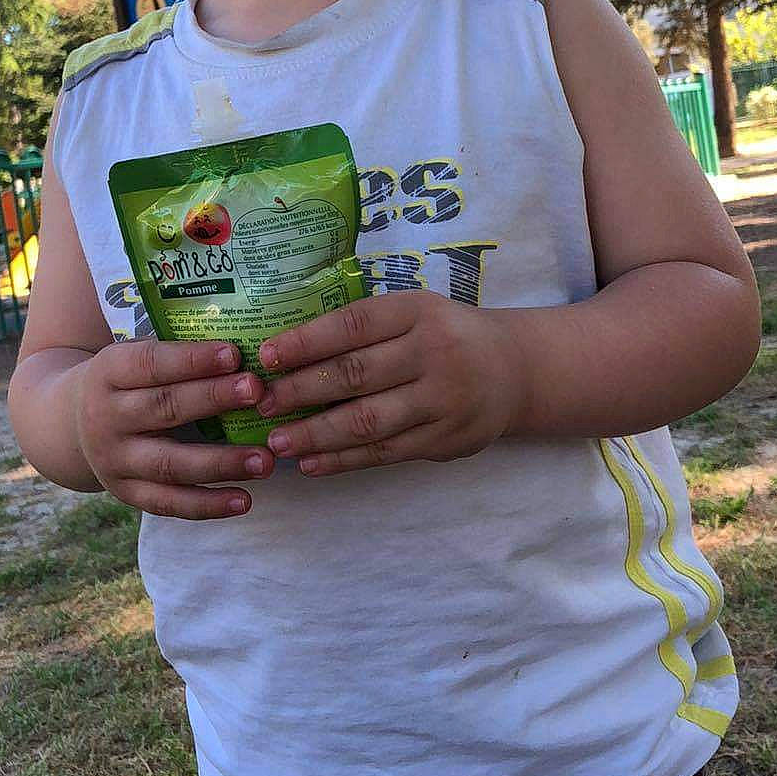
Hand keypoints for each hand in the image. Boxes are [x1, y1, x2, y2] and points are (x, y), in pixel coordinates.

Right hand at [73, 339, 272, 518]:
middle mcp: (106, 417)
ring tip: (264, 460)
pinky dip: (208, 505)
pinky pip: (169, 503)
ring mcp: (115, 460)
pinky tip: (245, 500)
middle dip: (213, 399)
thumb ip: (177, 353)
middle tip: (257, 392)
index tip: (234, 354)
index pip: (151, 363)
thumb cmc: (128, 381)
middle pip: (164, 409)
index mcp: (108, 372)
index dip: (192, 360)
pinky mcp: (127, 493)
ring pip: (170, 464)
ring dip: (221, 463)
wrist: (72, 423)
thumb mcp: (134, 357)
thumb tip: (246, 348)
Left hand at [255, 293, 524, 475]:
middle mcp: (433, 353)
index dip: (306, 341)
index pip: (353, 325)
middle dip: (302, 391)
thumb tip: (286, 353)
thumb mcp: (414, 312)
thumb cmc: (445, 335)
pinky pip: (386, 453)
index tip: (267, 356)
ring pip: (368, 421)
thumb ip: (363, 328)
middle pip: (356, 374)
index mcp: (417, 312)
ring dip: (316, 434)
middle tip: (261, 405)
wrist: (515, 370)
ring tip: (277, 442)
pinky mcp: (445, 440)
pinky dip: (344, 460)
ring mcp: (442, 400)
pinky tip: (311, 463)